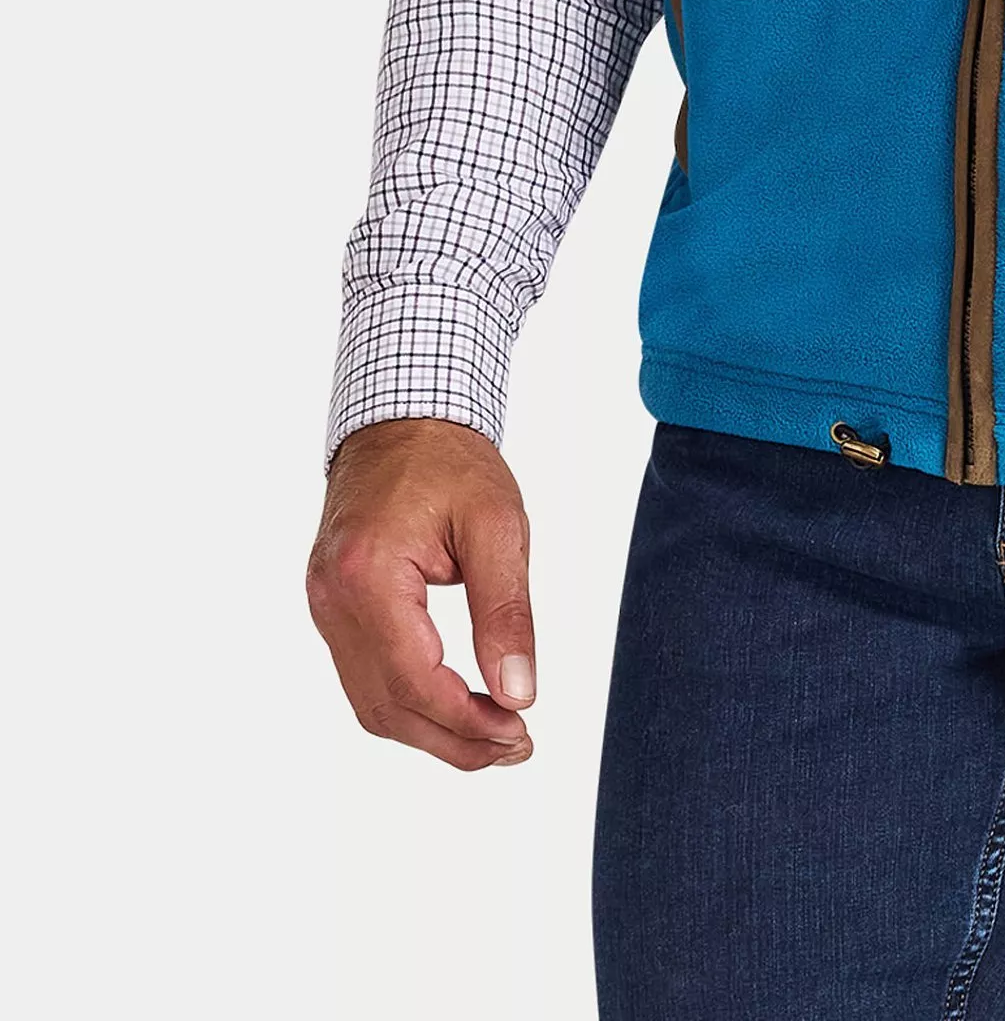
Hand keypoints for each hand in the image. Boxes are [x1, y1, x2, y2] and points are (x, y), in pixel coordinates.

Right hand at [307, 418, 538, 772]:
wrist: (401, 418)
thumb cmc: (450, 461)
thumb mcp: (497, 524)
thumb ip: (506, 610)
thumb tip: (519, 694)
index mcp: (367, 574)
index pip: (413, 678)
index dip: (466, 720)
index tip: (520, 732)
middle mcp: (332, 599)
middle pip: (388, 705)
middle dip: (454, 739)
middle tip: (516, 745)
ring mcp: (325, 606)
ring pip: (372, 702)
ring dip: (432, 730)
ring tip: (495, 735)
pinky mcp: (332, 608)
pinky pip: (365, 677)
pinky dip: (411, 702)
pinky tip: (457, 705)